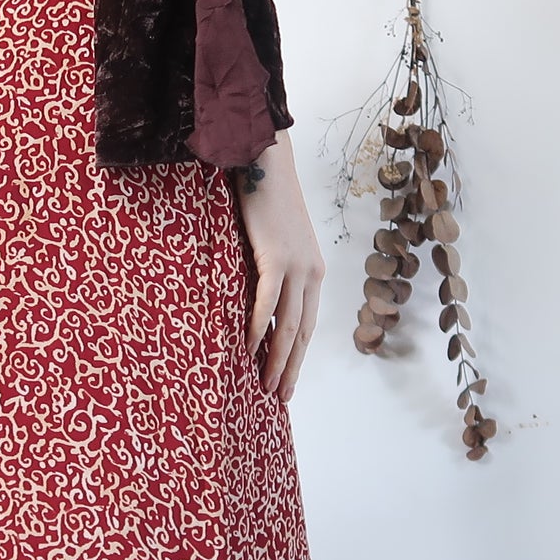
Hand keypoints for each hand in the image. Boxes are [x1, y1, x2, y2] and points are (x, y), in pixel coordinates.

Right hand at [230, 129, 323, 403]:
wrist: (264, 161)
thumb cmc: (262, 200)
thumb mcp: (271, 242)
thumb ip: (268, 272)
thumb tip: (250, 302)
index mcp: (312, 271)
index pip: (307, 324)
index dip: (297, 356)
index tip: (286, 381)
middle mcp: (311, 272)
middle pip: (303, 333)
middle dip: (291, 368)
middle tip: (279, 398)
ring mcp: (296, 266)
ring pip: (288, 325)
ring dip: (276, 358)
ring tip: (265, 384)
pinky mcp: (276, 257)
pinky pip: (267, 302)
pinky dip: (257, 327)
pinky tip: (247, 348)